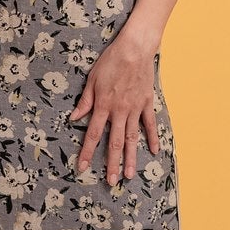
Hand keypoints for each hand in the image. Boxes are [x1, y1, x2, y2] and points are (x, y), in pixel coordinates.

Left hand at [69, 31, 159, 185]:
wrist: (135, 48)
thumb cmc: (111, 61)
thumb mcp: (92, 79)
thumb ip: (85, 101)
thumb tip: (74, 118)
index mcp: (103, 105)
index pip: (94, 134)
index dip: (88, 152)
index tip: (83, 167)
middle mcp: (119, 111)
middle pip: (115, 142)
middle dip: (112, 164)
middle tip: (111, 182)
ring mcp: (135, 108)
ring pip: (132, 138)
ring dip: (131, 158)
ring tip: (130, 175)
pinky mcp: (147, 103)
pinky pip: (149, 124)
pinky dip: (152, 138)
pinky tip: (154, 151)